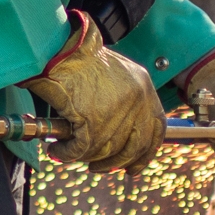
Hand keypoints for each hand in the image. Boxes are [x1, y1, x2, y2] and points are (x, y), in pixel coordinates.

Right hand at [24, 12, 165, 169]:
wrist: (58, 47)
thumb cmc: (78, 57)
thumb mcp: (115, 72)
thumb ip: (125, 99)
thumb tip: (119, 132)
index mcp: (144, 87)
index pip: (157, 129)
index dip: (147, 152)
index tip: (134, 166)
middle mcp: (136, 100)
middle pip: (134, 145)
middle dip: (116, 162)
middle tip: (99, 167)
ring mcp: (116, 111)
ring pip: (106, 150)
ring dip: (87, 157)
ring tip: (69, 152)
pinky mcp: (91, 119)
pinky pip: (81, 149)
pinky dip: (67, 153)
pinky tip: (57, 149)